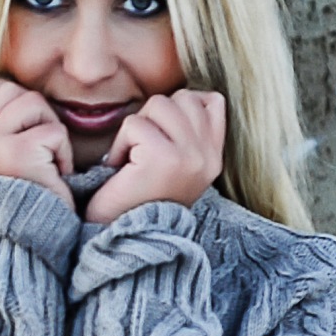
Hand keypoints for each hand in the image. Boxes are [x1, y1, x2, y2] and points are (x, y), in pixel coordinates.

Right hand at [0, 77, 73, 208]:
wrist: (31, 240)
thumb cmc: (26, 197)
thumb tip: (1, 87)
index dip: (4, 95)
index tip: (20, 127)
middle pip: (12, 91)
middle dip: (36, 115)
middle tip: (40, 152)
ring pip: (33, 102)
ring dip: (51, 131)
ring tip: (46, 162)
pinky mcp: (18, 153)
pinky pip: (54, 131)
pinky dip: (64, 154)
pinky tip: (54, 175)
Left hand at [83, 90, 225, 224]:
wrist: (127, 240)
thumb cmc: (141, 200)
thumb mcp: (179, 166)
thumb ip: (189, 132)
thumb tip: (184, 94)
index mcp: (214, 158)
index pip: (212, 101)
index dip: (181, 107)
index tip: (162, 137)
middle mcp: (208, 157)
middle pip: (182, 97)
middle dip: (154, 117)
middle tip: (142, 152)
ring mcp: (189, 156)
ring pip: (158, 104)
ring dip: (136, 128)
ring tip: (133, 159)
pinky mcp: (163, 157)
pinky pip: (134, 124)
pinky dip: (120, 144)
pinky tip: (123, 168)